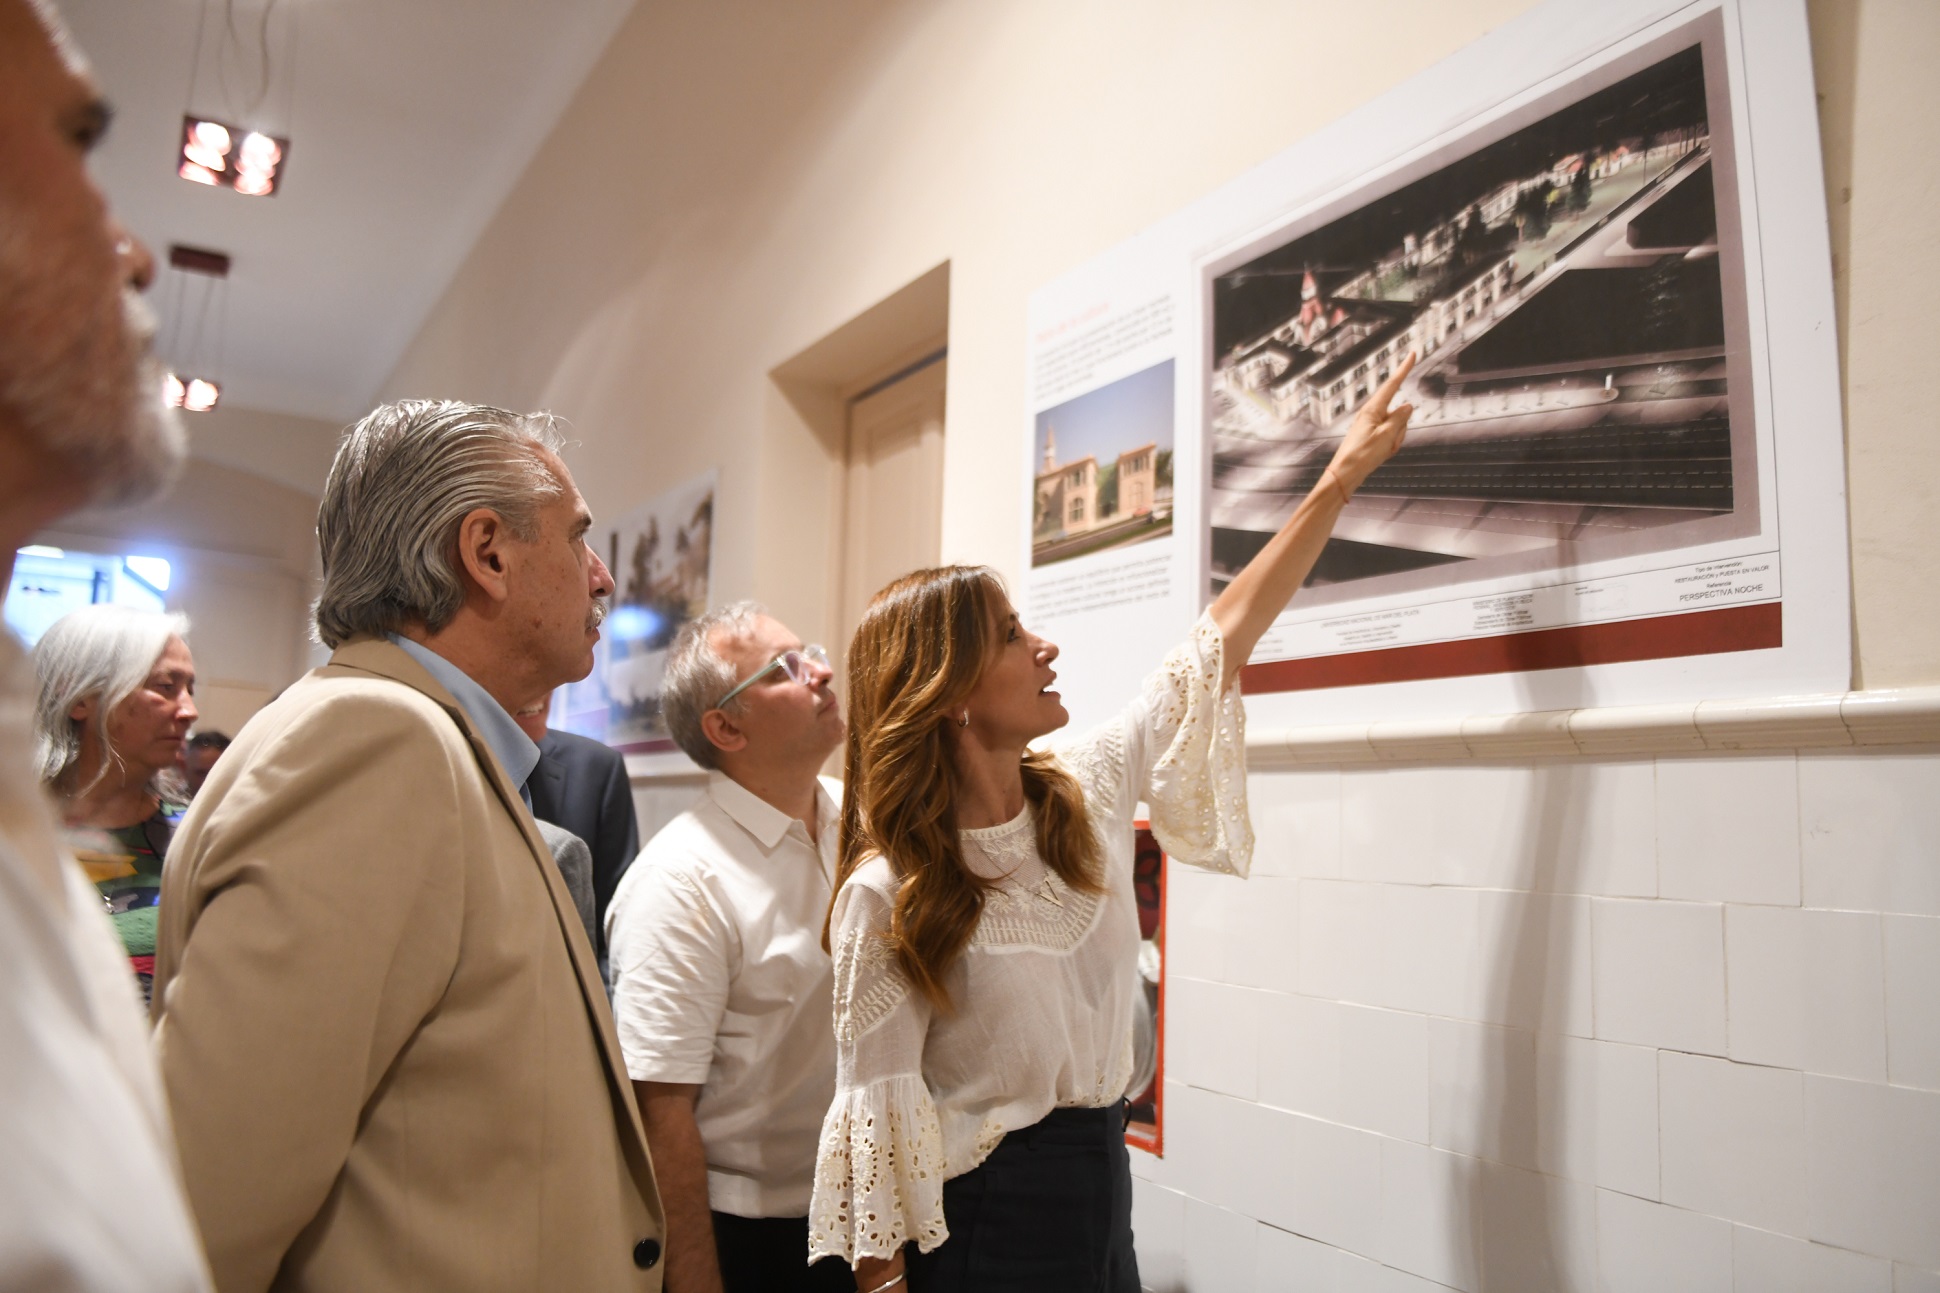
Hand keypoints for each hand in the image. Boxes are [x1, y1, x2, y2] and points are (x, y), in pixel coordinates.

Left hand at [1326, 351, 1416, 494]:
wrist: (1345, 474)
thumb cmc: (1363, 455)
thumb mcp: (1387, 436)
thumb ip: (1400, 418)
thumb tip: (1408, 406)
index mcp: (1373, 409)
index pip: (1393, 384)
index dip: (1404, 369)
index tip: (1413, 353)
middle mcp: (1371, 414)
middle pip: (1399, 414)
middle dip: (1401, 430)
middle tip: (1388, 444)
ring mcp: (1372, 426)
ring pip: (1397, 428)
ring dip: (1395, 441)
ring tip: (1382, 452)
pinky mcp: (1371, 436)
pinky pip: (1390, 438)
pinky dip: (1390, 447)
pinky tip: (1380, 456)